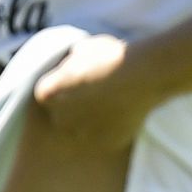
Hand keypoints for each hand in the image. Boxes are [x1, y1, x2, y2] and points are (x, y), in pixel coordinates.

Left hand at [31, 34, 156, 150]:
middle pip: (64, 114)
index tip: (81, 77)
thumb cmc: (112, 57)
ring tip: (114, 100)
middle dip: (76, 105)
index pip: (48, 93)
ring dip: (94, 117)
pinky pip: (106, 135)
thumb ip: (71, 63)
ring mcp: (83, 134)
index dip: (65, 84)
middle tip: (98, 90)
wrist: (144, 74)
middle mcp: (59, 119)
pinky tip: (126, 110)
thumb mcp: (83, 48)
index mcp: (47, 94)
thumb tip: (72, 64)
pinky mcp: (106, 142)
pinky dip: (113, 126)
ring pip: (85, 127)